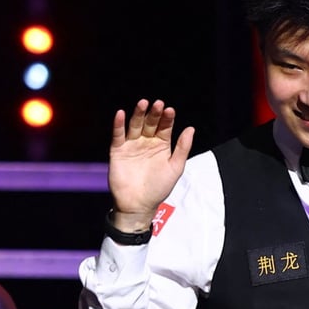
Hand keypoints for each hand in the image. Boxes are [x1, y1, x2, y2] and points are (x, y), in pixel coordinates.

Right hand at [108, 99, 193, 231]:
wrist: (138, 205)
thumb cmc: (158, 188)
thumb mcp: (175, 168)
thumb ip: (182, 148)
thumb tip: (191, 129)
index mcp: (161, 145)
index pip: (165, 127)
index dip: (167, 118)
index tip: (170, 110)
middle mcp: (146, 142)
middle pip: (150, 123)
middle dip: (154, 113)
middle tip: (158, 104)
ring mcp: (132, 145)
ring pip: (135, 125)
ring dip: (138, 114)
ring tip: (143, 103)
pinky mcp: (118, 151)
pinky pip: (118, 135)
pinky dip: (118, 124)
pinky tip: (121, 114)